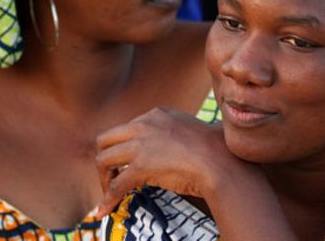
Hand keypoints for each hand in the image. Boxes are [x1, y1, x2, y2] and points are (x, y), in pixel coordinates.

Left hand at [93, 106, 253, 218]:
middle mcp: (145, 124)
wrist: (221, 161)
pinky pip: (116, 184)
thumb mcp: (189, 131)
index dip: (123, 149)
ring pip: (103, 159)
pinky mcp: (141, 166)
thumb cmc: (214, 151)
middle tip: (112, 177)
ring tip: (110, 193)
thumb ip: (171, 135)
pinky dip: (107, 199)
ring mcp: (141, 144)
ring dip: (103, 179)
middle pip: (105, 139)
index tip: (125, 163)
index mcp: (156, 114)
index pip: (126, 129)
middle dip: (105, 160)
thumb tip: (166, 152)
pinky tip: (105, 210)